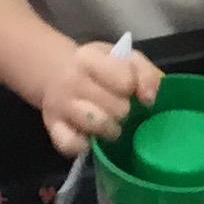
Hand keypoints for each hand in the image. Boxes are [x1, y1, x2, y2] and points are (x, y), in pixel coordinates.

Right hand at [42, 41, 156, 157]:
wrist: (56, 72)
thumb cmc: (98, 67)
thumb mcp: (123, 58)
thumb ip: (145, 73)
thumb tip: (150, 99)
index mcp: (89, 58)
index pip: (125, 80)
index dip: (133, 87)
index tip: (130, 89)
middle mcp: (72, 81)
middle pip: (117, 107)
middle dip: (124, 111)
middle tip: (121, 109)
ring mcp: (61, 105)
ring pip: (97, 125)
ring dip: (111, 129)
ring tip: (111, 124)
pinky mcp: (53, 128)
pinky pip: (72, 145)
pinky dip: (84, 145)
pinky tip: (90, 138)